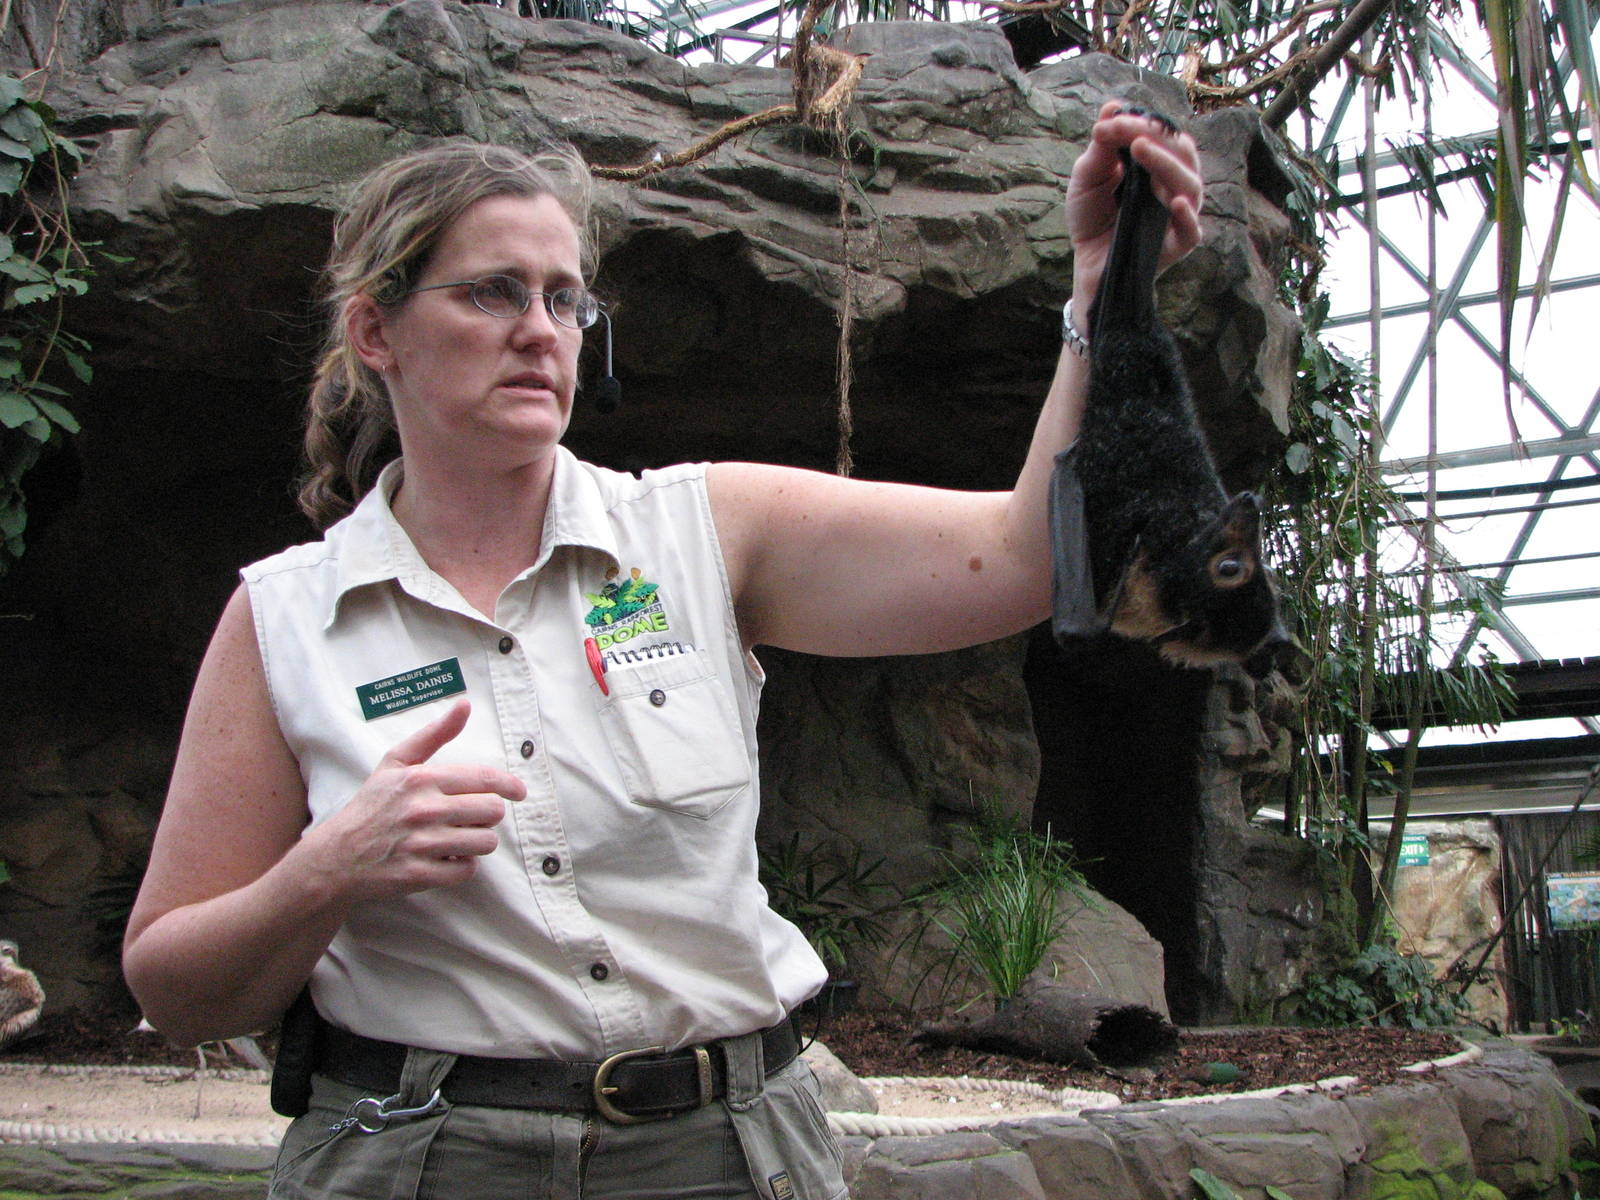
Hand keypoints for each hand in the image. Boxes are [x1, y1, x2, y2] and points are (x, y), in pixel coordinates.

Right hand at [300, 699, 525, 903]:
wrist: (336, 856)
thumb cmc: (371, 806)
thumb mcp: (396, 763)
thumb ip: (435, 734)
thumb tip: (465, 704)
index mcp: (422, 779)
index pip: (486, 780)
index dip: (511, 786)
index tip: (519, 792)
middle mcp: (424, 810)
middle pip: (492, 812)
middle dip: (488, 816)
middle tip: (472, 818)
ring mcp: (421, 844)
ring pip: (485, 843)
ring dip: (478, 842)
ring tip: (459, 839)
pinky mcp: (418, 875)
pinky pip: (466, 871)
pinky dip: (461, 867)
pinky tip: (446, 859)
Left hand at [1065, 101, 1204, 300]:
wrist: (1086, 263)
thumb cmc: (1092, 217)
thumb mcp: (1087, 178)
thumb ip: (1100, 147)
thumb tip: (1113, 107)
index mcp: (1158, 164)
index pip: (1163, 135)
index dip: (1142, 123)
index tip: (1112, 122)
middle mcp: (1174, 185)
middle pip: (1183, 154)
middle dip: (1157, 137)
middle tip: (1130, 132)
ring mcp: (1178, 216)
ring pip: (1190, 186)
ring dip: (1167, 164)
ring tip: (1140, 149)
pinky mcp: (1175, 246)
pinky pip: (1191, 231)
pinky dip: (1186, 216)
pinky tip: (1174, 202)